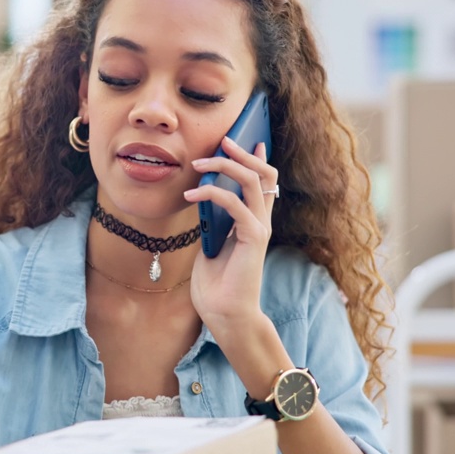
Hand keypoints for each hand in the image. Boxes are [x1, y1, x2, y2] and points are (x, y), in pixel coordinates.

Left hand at [183, 137, 279, 325]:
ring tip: (199, 164)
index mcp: (253, 221)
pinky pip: (236, 205)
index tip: (245, 139)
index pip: (263, 182)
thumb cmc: (216, 283)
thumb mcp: (211, 243)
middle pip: (263, 175)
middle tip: (223, 141)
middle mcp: (261, 221)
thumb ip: (214, 221)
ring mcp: (259, 229)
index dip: (256, 158)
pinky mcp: (252, 238)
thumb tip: (202, 197)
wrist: (224, 314)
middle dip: (243, 153)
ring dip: (224, 167)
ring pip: (252, 182)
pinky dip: (212, 194)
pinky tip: (190, 196)